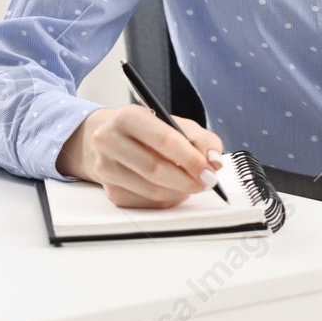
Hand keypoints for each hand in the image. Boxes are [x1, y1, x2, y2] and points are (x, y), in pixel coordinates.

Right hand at [55, 105, 224, 206]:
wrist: (111, 139)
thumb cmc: (148, 131)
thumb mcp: (175, 123)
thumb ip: (202, 139)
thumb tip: (215, 162)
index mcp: (127, 117)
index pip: (163, 140)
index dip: (190, 158)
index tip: (210, 170)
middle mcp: (109, 141)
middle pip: (155, 168)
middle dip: (188, 179)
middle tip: (207, 182)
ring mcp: (106, 168)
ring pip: (152, 190)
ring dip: (180, 191)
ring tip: (192, 184)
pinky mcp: (111, 191)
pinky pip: (147, 203)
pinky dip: (168, 199)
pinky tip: (174, 189)